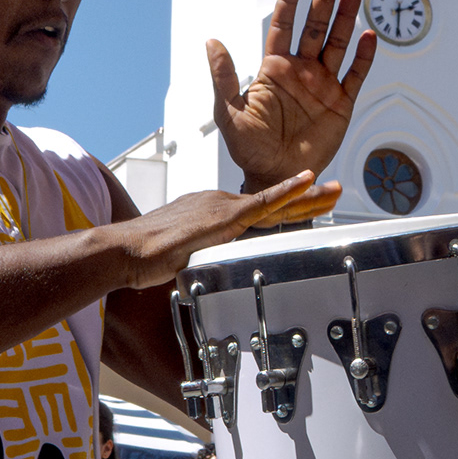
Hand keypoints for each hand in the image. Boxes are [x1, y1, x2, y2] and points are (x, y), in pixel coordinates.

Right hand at [111, 173, 320, 289]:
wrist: (124, 252)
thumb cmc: (145, 260)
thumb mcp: (184, 257)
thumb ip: (204, 259)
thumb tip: (210, 276)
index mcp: (212, 212)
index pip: (257, 210)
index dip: (284, 207)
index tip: (306, 206)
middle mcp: (220, 204)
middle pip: (272, 203)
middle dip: (305, 199)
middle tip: (332, 192)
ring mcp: (222, 208)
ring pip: (274, 201)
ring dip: (307, 197)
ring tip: (333, 190)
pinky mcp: (222, 216)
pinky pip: (262, 202)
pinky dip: (287, 191)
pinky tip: (306, 182)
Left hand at [211, 0, 376, 193]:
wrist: (276, 178)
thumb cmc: (249, 150)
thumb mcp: (229, 113)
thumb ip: (224, 77)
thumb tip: (211, 42)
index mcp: (274, 69)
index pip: (284, 26)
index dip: (290, 1)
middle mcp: (301, 72)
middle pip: (316, 27)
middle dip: (325, 0)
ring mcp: (323, 86)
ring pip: (338, 44)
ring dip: (347, 18)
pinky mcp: (341, 104)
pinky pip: (355, 75)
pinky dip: (364, 56)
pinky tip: (369, 36)